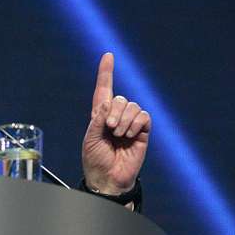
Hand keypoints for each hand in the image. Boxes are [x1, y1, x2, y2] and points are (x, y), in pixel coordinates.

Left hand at [82, 52, 151, 194]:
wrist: (108, 178)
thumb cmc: (95, 159)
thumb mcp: (90, 138)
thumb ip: (98, 119)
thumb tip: (109, 102)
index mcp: (100, 115)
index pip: (104, 90)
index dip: (106, 73)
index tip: (108, 56)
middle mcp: (116, 116)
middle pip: (121, 98)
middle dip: (114, 111)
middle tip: (109, 128)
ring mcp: (130, 124)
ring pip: (133, 106)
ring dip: (124, 119)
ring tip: (119, 135)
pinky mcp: (142, 132)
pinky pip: (144, 116)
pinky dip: (136, 122)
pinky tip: (130, 134)